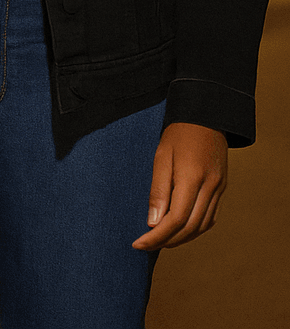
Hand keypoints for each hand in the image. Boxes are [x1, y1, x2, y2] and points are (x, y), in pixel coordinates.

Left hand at [132, 122, 226, 249]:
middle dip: (167, 241)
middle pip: (189, 227)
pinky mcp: (222, 188)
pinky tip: (181, 229)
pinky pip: (210, 218)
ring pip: (201, 227)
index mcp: (192, 177)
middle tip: (146, 245)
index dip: (156, 236)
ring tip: (161, 240)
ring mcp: (219, 189)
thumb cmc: (179, 132)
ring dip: (181, 238)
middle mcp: (209, 187)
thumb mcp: (161, 155)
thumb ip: (158, 190)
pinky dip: (195, 229)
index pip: (175, 219)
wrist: (206, 115)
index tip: (139, 243)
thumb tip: (153, 222)